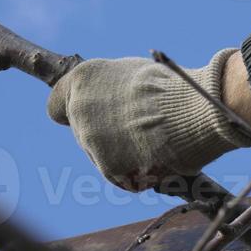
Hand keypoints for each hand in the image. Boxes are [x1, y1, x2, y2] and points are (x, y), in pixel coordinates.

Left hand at [46, 48, 250, 190]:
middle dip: (107, 135)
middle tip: (141, 131)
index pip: (57, 106)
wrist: (194, 111)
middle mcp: (78, 109)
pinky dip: (138, 174)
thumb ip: (112, 89)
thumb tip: (114, 104)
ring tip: (157, 143)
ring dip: (124, 155)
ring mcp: (90, 141)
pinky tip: (159, 159)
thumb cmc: (174, 88)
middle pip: (83, 133)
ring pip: (102, 156)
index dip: (76, 113)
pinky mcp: (107, 168)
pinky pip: (121, 176)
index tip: (95, 118)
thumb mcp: (136, 74)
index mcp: (82, 80)